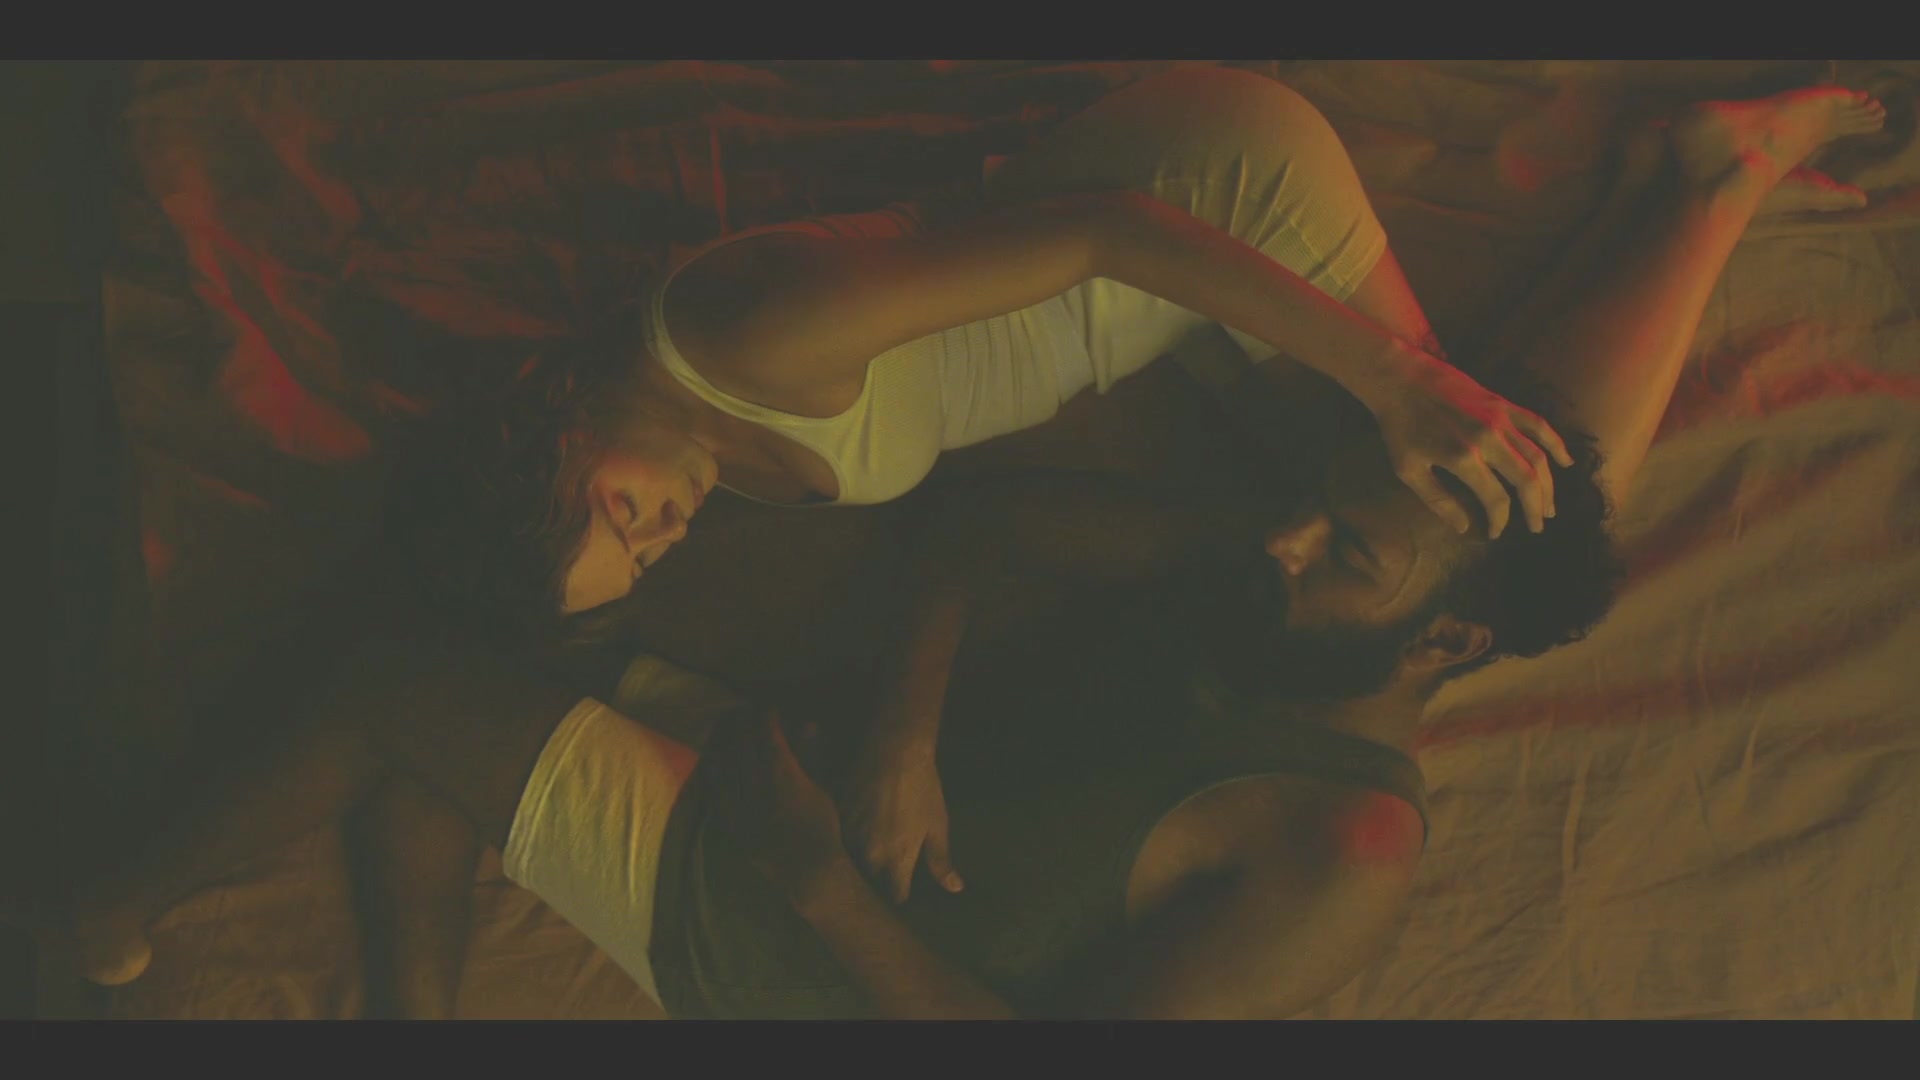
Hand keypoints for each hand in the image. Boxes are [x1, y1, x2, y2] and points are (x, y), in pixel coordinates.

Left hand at [708, 712, 847, 900]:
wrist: (808, 870)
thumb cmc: (821, 826)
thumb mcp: (820, 786)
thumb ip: (810, 754)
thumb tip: (808, 723)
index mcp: (782, 773)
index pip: (767, 732)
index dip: (766, 714)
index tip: (769, 706)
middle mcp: (757, 786)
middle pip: (741, 742)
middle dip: (741, 721)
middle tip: (743, 710)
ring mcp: (740, 805)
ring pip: (723, 763)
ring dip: (723, 741)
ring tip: (725, 727)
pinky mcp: (731, 823)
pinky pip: (715, 790)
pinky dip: (714, 770)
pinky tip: (714, 760)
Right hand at [842, 726, 963, 903]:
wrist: (896, 750)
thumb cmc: (923, 789)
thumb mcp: (938, 826)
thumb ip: (941, 862)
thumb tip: (955, 888)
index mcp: (898, 860)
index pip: (895, 897)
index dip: (900, 896)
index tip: (903, 889)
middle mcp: (870, 854)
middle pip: (869, 884)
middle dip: (876, 883)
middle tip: (885, 872)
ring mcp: (850, 836)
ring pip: (850, 863)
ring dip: (858, 863)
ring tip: (868, 853)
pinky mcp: (837, 817)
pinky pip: (838, 840)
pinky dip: (846, 841)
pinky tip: (854, 833)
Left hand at [1355, 344, 1573, 537]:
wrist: (1401, 378)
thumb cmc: (1399, 427)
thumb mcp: (1408, 469)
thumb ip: (1438, 500)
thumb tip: (1464, 528)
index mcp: (1462, 458)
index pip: (1495, 499)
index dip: (1499, 521)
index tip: (1495, 533)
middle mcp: (1487, 439)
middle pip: (1526, 480)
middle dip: (1535, 508)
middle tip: (1538, 527)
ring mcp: (1499, 419)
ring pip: (1537, 456)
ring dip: (1548, 484)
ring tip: (1550, 506)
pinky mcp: (1503, 404)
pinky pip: (1538, 425)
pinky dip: (1555, 443)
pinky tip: (1565, 461)